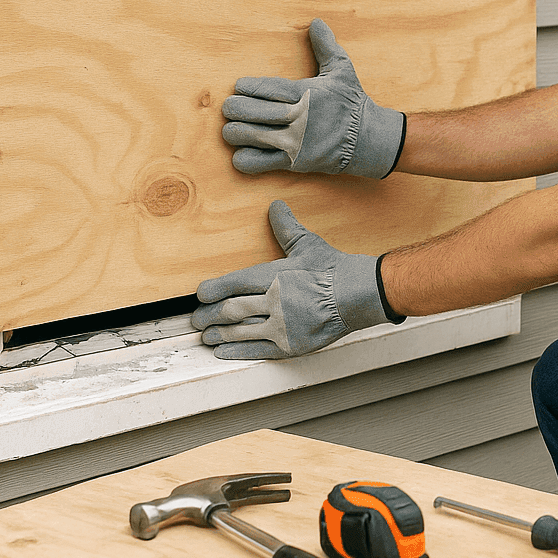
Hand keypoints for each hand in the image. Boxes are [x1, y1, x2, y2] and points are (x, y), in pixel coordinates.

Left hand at [193, 200, 398, 359]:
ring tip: (206, 336)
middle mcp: (275, 302)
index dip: (213, 290)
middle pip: (231, 310)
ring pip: (240, 332)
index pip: (235, 283)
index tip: (200, 294)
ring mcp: (283, 326)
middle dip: (210, 315)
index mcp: (275, 276)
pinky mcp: (291, 345)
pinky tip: (222, 351)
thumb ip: (286, 227)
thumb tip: (275, 206)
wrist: (360, 295)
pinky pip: (257, 351)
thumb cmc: (334, 270)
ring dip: (218, 334)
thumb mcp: (308, 244)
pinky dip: (236, 351)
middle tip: (196, 319)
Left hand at [222, 19, 405, 177]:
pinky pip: (256, 162)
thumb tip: (316, 22)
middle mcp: (296, 118)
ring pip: (246, 136)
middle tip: (232, 107)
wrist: (369, 140)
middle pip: (247, 111)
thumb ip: (325, 46)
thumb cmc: (351, 103)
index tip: (240, 87)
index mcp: (304, 93)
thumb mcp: (342, 70)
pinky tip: (245, 150)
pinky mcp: (292, 162)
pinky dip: (243, 158)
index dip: (245, 87)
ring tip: (234, 127)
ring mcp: (293, 142)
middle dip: (233, 108)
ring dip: (234, 131)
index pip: (262, 88)